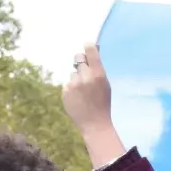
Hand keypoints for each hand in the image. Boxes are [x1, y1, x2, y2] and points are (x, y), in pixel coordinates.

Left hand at [63, 43, 125, 166]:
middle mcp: (84, 76)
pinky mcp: (65, 91)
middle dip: (80, 61)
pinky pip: (68, 84)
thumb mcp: (105, 84)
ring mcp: (73, 84)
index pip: (89, 51)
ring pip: (73, 73)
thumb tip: (93, 52)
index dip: (88, 47)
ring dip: (77, 78)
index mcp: (98, 74)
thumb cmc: (103, 103)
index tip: (87, 46)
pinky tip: (78, 99)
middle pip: (78, 57)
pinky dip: (72, 89)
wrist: (94, 124)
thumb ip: (98, 69)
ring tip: (83, 92)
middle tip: (84, 70)